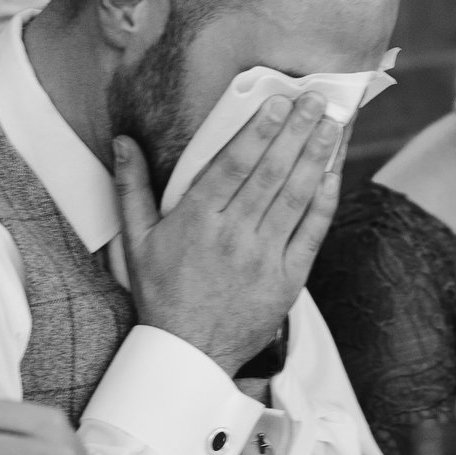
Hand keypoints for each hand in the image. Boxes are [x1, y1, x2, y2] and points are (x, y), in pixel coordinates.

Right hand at [114, 93, 341, 375]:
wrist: (189, 353)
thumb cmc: (162, 293)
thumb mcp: (136, 241)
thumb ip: (131, 188)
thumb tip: (123, 142)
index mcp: (196, 222)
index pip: (233, 166)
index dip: (258, 131)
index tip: (277, 103)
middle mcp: (232, 236)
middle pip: (270, 175)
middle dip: (295, 133)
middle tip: (315, 101)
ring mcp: (263, 259)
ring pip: (294, 198)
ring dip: (315, 158)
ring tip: (332, 126)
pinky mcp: (287, 280)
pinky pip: (310, 235)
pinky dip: (323, 203)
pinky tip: (332, 175)